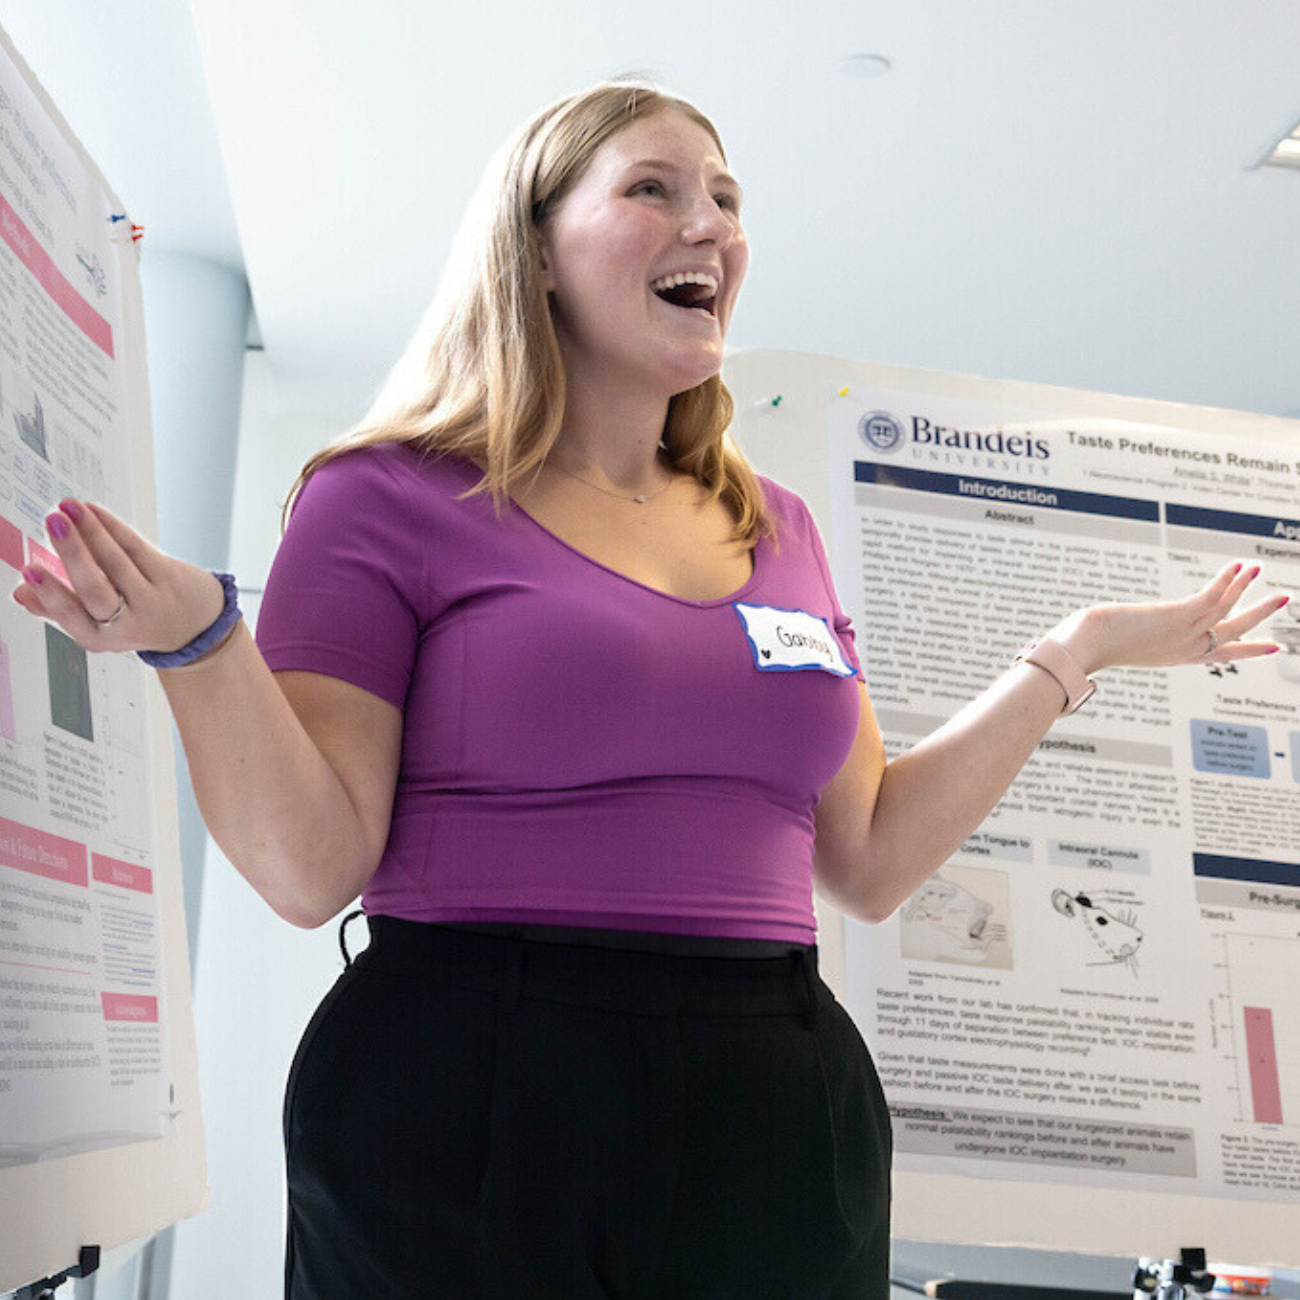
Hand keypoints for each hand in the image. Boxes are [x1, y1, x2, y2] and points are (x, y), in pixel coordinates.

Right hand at [11, 499, 224, 654]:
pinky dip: (112, 526)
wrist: (196, 624)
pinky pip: (137, 547)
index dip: (50, 594)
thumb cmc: (135, 619)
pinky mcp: (170, 577)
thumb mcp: (97, 624)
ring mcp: (153, 599)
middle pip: (96, 590)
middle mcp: (128, 623)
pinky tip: (91, 510)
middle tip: (53, 524)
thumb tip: (21, 592)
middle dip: (72, 555)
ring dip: (90, 531)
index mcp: (101, 637)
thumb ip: (57, 608)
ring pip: (117, 562)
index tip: (29, 570)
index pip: (72, 617)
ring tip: (67, 507)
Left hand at [1052, 562, 1287, 673]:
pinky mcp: (1177, 617)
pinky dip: (1228, 580)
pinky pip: (1213, 596)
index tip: (1272, 647)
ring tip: (1260, 569)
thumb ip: (1133, 637)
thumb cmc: (1092, 646)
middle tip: (1284, 599)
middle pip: (1235, 632)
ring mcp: (1184, 634)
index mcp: (1176, 657)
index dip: (1248, 650)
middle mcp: (1186, 648)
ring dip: (1247, 587)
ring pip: (1228, 610)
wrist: (1083, 648)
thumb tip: (1113, 628)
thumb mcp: (1122, 644)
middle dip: (1261, 614)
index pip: (1220, 654)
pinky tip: (1238, 566)